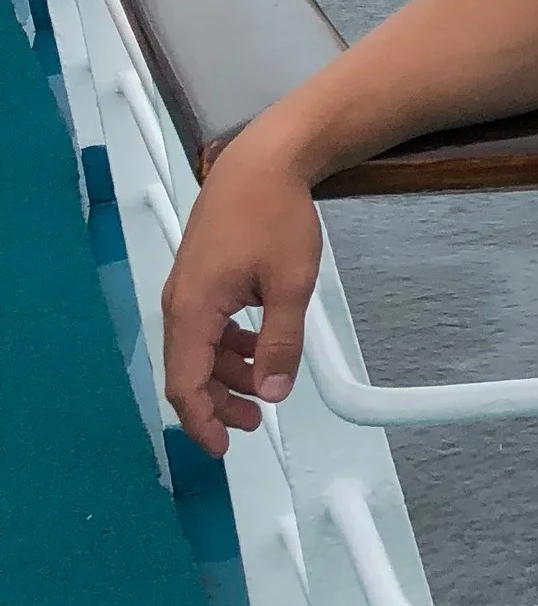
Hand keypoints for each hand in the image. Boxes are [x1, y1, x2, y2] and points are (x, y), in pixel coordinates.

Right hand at [161, 131, 324, 455]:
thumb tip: (274, 389)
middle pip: (188, 371)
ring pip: (197, 349)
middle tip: (253, 423)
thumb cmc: (274, 212)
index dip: (202, 422)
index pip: (185, 385)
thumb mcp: (290, 284)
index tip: (222, 446)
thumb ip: (281, 341)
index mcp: (193, 309)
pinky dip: (227, 345)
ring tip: (262, 386)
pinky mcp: (200, 275)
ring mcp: (187, 287)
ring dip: (226, 374)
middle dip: (218, 402)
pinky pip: (205, 325)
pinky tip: (256, 346)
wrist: (263, 160)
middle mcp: (180, 301)